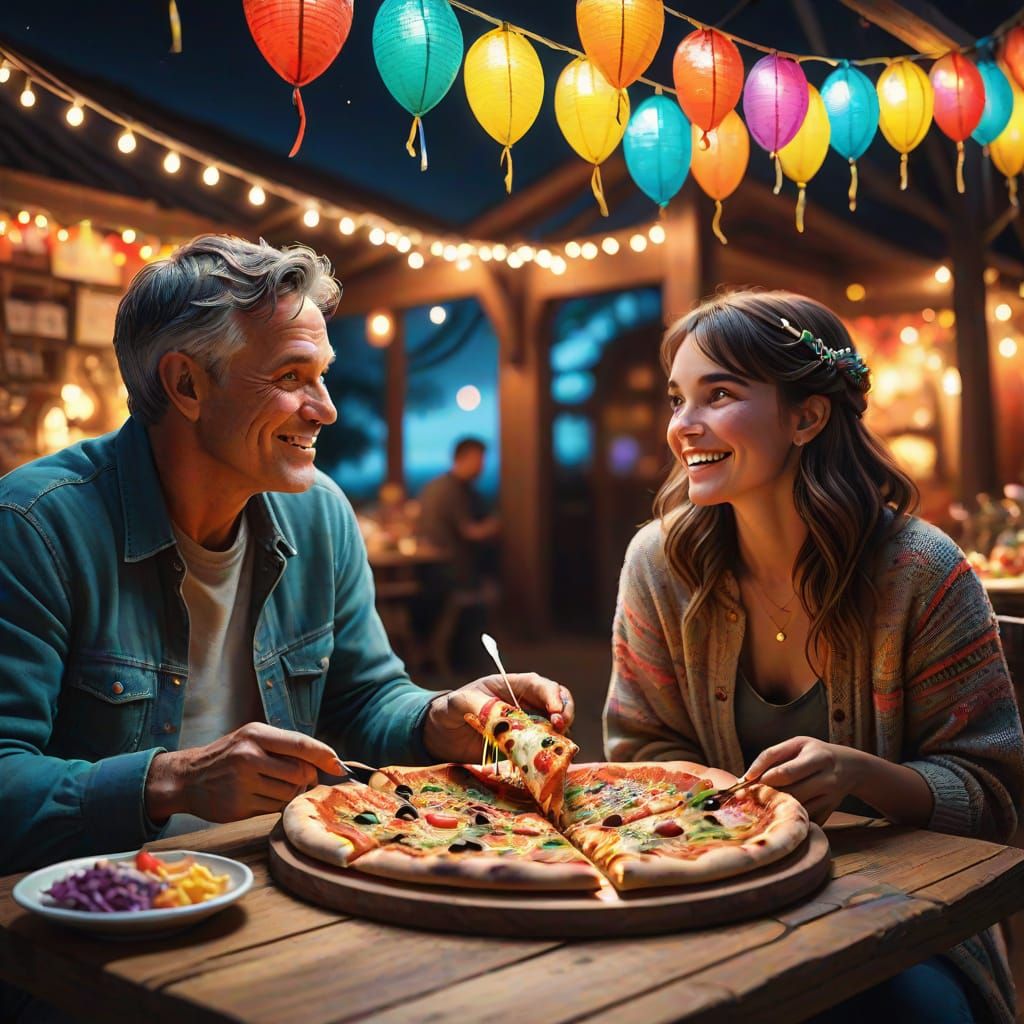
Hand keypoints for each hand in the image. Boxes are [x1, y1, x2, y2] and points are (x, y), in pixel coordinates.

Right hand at [145, 722, 342, 822]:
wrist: (187, 778)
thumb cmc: (227, 755)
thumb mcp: (252, 738)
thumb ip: (284, 747)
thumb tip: (324, 761)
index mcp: (256, 735)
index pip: (302, 745)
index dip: (325, 756)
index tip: (340, 766)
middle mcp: (249, 757)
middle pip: (301, 774)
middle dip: (306, 779)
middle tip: (298, 779)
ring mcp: (243, 783)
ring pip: (289, 794)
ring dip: (290, 795)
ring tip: (272, 786)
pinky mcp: (239, 807)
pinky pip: (273, 809)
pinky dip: (275, 806)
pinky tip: (260, 797)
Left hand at [422, 673, 573, 763]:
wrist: (440, 736)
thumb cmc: (450, 710)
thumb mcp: (459, 702)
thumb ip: (477, 705)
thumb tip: (496, 715)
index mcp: (512, 685)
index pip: (540, 685)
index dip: (553, 696)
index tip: (555, 712)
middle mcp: (525, 704)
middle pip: (559, 703)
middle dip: (565, 714)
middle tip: (560, 729)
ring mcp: (527, 726)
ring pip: (556, 728)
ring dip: (559, 737)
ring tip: (553, 748)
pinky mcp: (523, 747)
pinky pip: (542, 750)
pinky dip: (547, 756)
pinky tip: (544, 763)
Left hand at [745, 736, 865, 825]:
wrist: (851, 767)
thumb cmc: (815, 753)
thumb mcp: (797, 744)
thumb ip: (772, 756)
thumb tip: (746, 777)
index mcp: (817, 757)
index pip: (786, 772)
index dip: (763, 779)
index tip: (746, 783)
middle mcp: (827, 778)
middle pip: (791, 793)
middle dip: (767, 794)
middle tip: (750, 794)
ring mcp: (831, 797)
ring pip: (796, 808)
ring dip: (776, 807)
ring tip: (761, 802)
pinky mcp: (830, 811)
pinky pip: (805, 818)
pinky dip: (789, 816)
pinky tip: (779, 811)